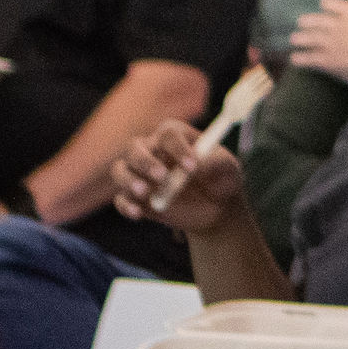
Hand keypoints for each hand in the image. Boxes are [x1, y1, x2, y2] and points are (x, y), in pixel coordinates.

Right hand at [113, 118, 245, 236]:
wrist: (215, 207)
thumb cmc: (221, 179)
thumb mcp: (227, 169)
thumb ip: (214, 163)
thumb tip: (197, 164)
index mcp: (176, 137)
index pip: (168, 134)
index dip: (178, 148)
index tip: (192, 167)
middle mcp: (153, 151)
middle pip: (135, 147)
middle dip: (144, 161)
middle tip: (161, 177)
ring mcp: (141, 175)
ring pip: (120, 170)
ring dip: (128, 180)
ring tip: (144, 192)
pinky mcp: (137, 198)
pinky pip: (121, 199)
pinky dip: (125, 205)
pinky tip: (138, 213)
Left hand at [290, 0, 347, 86]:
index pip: (336, 5)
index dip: (328, 4)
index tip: (323, 4)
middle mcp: (339, 26)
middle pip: (318, 21)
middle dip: (308, 21)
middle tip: (301, 22)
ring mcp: (332, 44)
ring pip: (310, 39)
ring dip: (301, 38)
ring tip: (294, 39)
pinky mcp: (330, 62)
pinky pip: (310, 59)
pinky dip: (301, 59)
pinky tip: (295, 59)